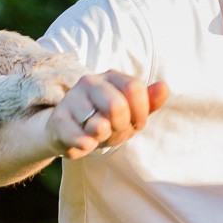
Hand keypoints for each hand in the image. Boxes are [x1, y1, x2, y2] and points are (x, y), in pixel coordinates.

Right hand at [44, 72, 168, 159]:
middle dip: (122, 126)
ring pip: (99, 125)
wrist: (67, 132)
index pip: (134, 88)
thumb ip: (148, 101)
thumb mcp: (130, 112)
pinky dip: (87, 146)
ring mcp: (72, 99)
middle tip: (114, 130)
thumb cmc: (104, 120)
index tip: (135, 122)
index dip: (140, 112)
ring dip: (103, 138)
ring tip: (97, 135)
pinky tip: (85, 143)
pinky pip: (80, 138)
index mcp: (111, 76)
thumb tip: (164, 87)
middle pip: (117, 106)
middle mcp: (90, 82)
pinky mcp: (58, 120)